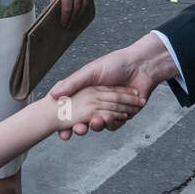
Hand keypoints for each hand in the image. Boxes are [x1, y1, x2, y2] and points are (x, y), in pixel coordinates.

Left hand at [44, 0, 95, 25]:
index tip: (64, 24)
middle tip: (70, 24)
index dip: (66, 18)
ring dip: (80, 11)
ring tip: (75, 17)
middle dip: (74, 17)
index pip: (68, 7)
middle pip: (78, 6)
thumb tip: (56, 11)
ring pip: (86, 0)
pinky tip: (80, 4)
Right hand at [48, 34, 177, 138]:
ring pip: (100, 124)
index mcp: (86, 93)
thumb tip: (53, 94)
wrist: (141, 66)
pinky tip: (110, 119)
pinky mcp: (124, 115)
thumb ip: (73, 83)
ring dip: (96, 125)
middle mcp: (96, 103)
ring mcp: (110, 110)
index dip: (64, 122)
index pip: (71, 111)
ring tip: (95, 121)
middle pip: (84, 121)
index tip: (60, 129)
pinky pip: (115, 124)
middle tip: (77, 129)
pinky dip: (112, 123)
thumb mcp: (90, 72)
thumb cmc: (115, 64)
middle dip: (79, 128)